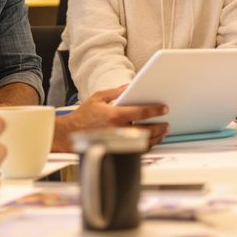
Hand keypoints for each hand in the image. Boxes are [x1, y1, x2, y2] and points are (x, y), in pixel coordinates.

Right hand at [53, 85, 168, 151]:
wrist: (69, 134)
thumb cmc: (83, 116)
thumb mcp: (97, 98)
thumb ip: (115, 92)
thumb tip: (129, 86)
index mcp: (114, 115)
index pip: (141, 112)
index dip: (155, 110)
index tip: (164, 108)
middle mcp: (117, 130)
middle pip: (146, 130)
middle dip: (160, 126)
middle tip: (167, 123)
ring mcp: (118, 142)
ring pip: (143, 142)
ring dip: (156, 137)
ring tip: (162, 131)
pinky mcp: (116, 149)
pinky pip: (135, 150)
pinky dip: (146, 145)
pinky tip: (151, 140)